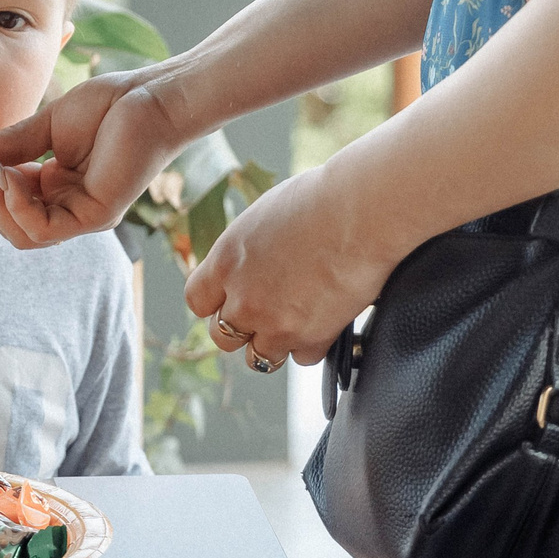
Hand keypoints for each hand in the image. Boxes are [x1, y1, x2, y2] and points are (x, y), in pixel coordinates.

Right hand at [0, 69, 189, 248]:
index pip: (4, 200)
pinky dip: (18, 207)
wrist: (151, 96)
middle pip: (7, 223)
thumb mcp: (47, 124)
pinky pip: (44, 230)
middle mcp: (65, 206)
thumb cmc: (109, 105)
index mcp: (53, 186)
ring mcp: (80, 215)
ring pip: (21, 235)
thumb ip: (10, 142)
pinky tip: (7, 176)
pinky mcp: (95, 217)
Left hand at [185, 167, 409, 368]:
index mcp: (226, 260)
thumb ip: (248, 252)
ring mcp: (274, 323)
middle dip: (243, 328)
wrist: (360, 212)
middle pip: (223, 337)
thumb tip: (251, 266)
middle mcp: (243, 297)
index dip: (216, 303)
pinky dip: (313, 344)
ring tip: (295, 323)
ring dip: (274, 343)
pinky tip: (325, 320)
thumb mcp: (265, 217)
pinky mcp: (310, 338)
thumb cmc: (320, 200)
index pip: (198, 301)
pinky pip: (302, 357)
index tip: (231, 300)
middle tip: (267, 313)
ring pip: (258, 358)